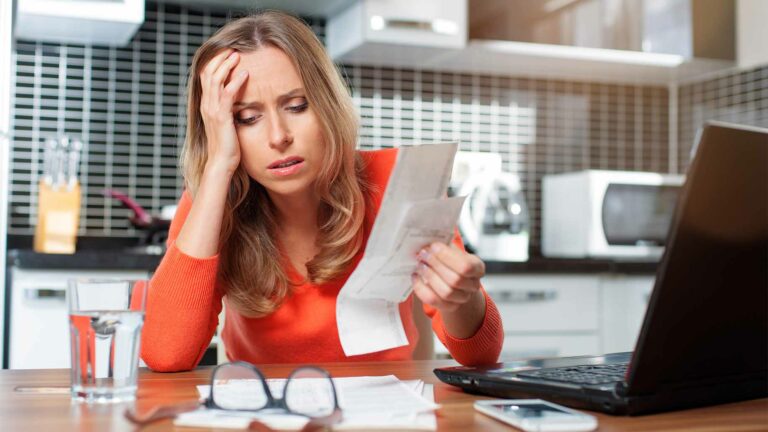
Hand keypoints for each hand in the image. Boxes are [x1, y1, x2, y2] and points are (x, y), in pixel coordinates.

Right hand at [199, 49, 248, 174]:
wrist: (220, 163)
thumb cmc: (227, 146)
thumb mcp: (226, 124)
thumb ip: (228, 110)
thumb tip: (237, 102)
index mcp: (206, 106)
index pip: (206, 77)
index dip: (215, 63)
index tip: (227, 54)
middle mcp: (206, 105)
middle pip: (208, 73)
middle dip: (220, 59)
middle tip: (232, 49)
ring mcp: (212, 111)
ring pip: (215, 80)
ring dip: (227, 65)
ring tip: (238, 55)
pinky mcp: (221, 117)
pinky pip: (227, 94)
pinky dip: (235, 82)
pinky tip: (245, 74)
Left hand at [411, 242, 485, 312]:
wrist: (455, 282)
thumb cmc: (452, 262)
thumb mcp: (453, 250)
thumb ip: (445, 244)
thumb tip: (429, 235)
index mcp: (477, 268)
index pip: (466, 266)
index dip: (447, 256)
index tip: (433, 246)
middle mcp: (473, 285)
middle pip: (455, 280)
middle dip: (436, 265)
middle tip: (423, 254)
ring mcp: (462, 299)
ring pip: (446, 292)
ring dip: (429, 277)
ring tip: (420, 265)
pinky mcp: (449, 307)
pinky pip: (434, 300)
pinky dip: (421, 288)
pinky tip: (416, 277)